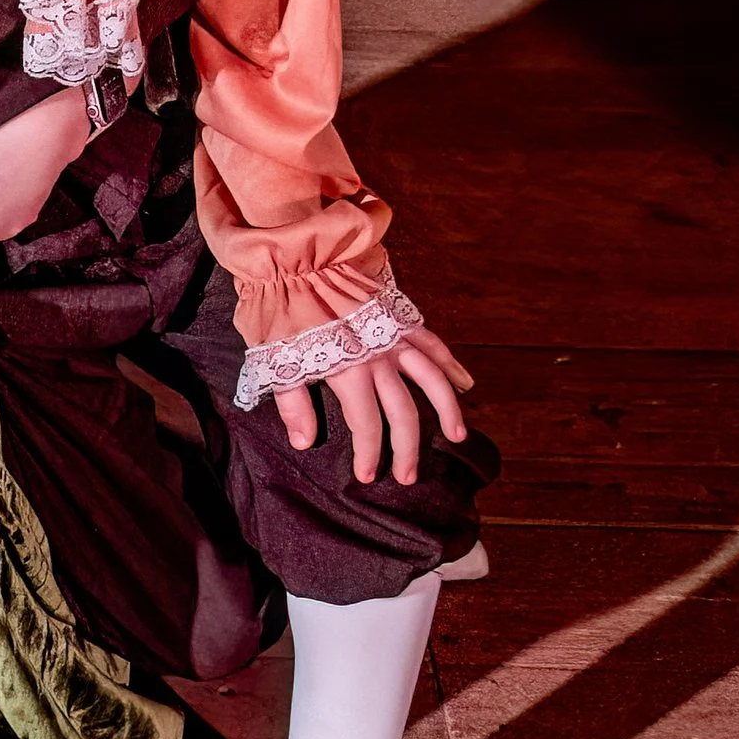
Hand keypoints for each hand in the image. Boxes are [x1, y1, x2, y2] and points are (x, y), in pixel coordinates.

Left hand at [272, 328, 474, 486]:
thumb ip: (293, 404)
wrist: (295, 263)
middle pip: (404, 413)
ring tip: (456, 436)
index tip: (368, 475)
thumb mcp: (274, 361)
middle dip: (407, 448)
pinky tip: (464, 383)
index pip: (366, 424)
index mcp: (348, 372)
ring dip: (447, 411)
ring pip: (432, 380)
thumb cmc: (282, 312)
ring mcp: (394, 337)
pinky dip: (451, 365)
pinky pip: (433, 345)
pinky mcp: (401, 319)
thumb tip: (304, 442)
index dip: (369, 453)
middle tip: (407, 475)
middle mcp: (379, 358)